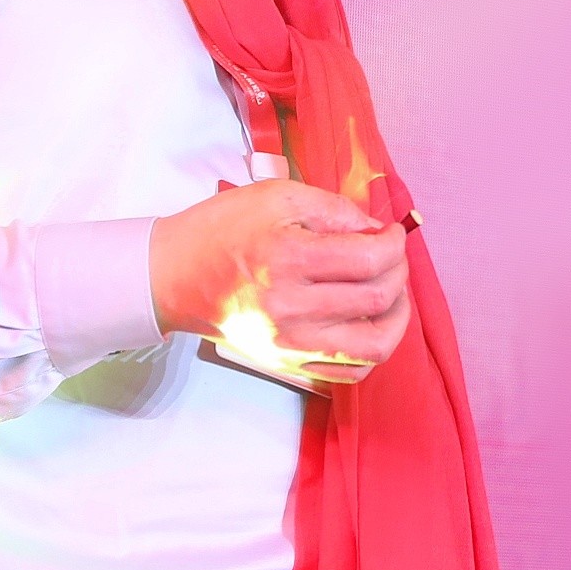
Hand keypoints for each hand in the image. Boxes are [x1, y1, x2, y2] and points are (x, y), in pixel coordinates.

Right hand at [150, 179, 409, 382]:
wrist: (171, 276)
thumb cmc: (220, 231)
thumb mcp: (276, 197)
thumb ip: (335, 209)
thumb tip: (377, 230)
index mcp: (288, 259)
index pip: (370, 259)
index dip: (394, 244)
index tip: (391, 234)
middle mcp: (291, 308)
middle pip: (378, 298)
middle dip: (398, 271)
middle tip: (391, 256)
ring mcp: (290, 343)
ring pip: (375, 345)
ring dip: (397, 316)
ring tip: (390, 294)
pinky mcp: (287, 362)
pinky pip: (351, 372)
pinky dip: (373, 350)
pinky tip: (368, 323)